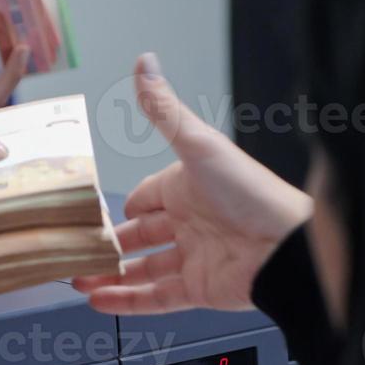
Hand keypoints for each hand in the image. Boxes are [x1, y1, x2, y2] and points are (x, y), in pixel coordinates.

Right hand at [73, 53, 312, 313]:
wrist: (288, 247)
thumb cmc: (250, 191)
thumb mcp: (199, 145)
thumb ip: (164, 110)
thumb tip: (144, 62)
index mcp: (186, 187)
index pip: (144, 196)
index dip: (121, 204)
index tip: (89, 212)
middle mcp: (188, 222)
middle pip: (139, 235)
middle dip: (108, 243)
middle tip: (76, 248)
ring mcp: (192, 257)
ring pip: (141, 269)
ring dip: (110, 275)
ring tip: (77, 278)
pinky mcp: (198, 289)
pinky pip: (155, 298)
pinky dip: (126, 301)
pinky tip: (100, 301)